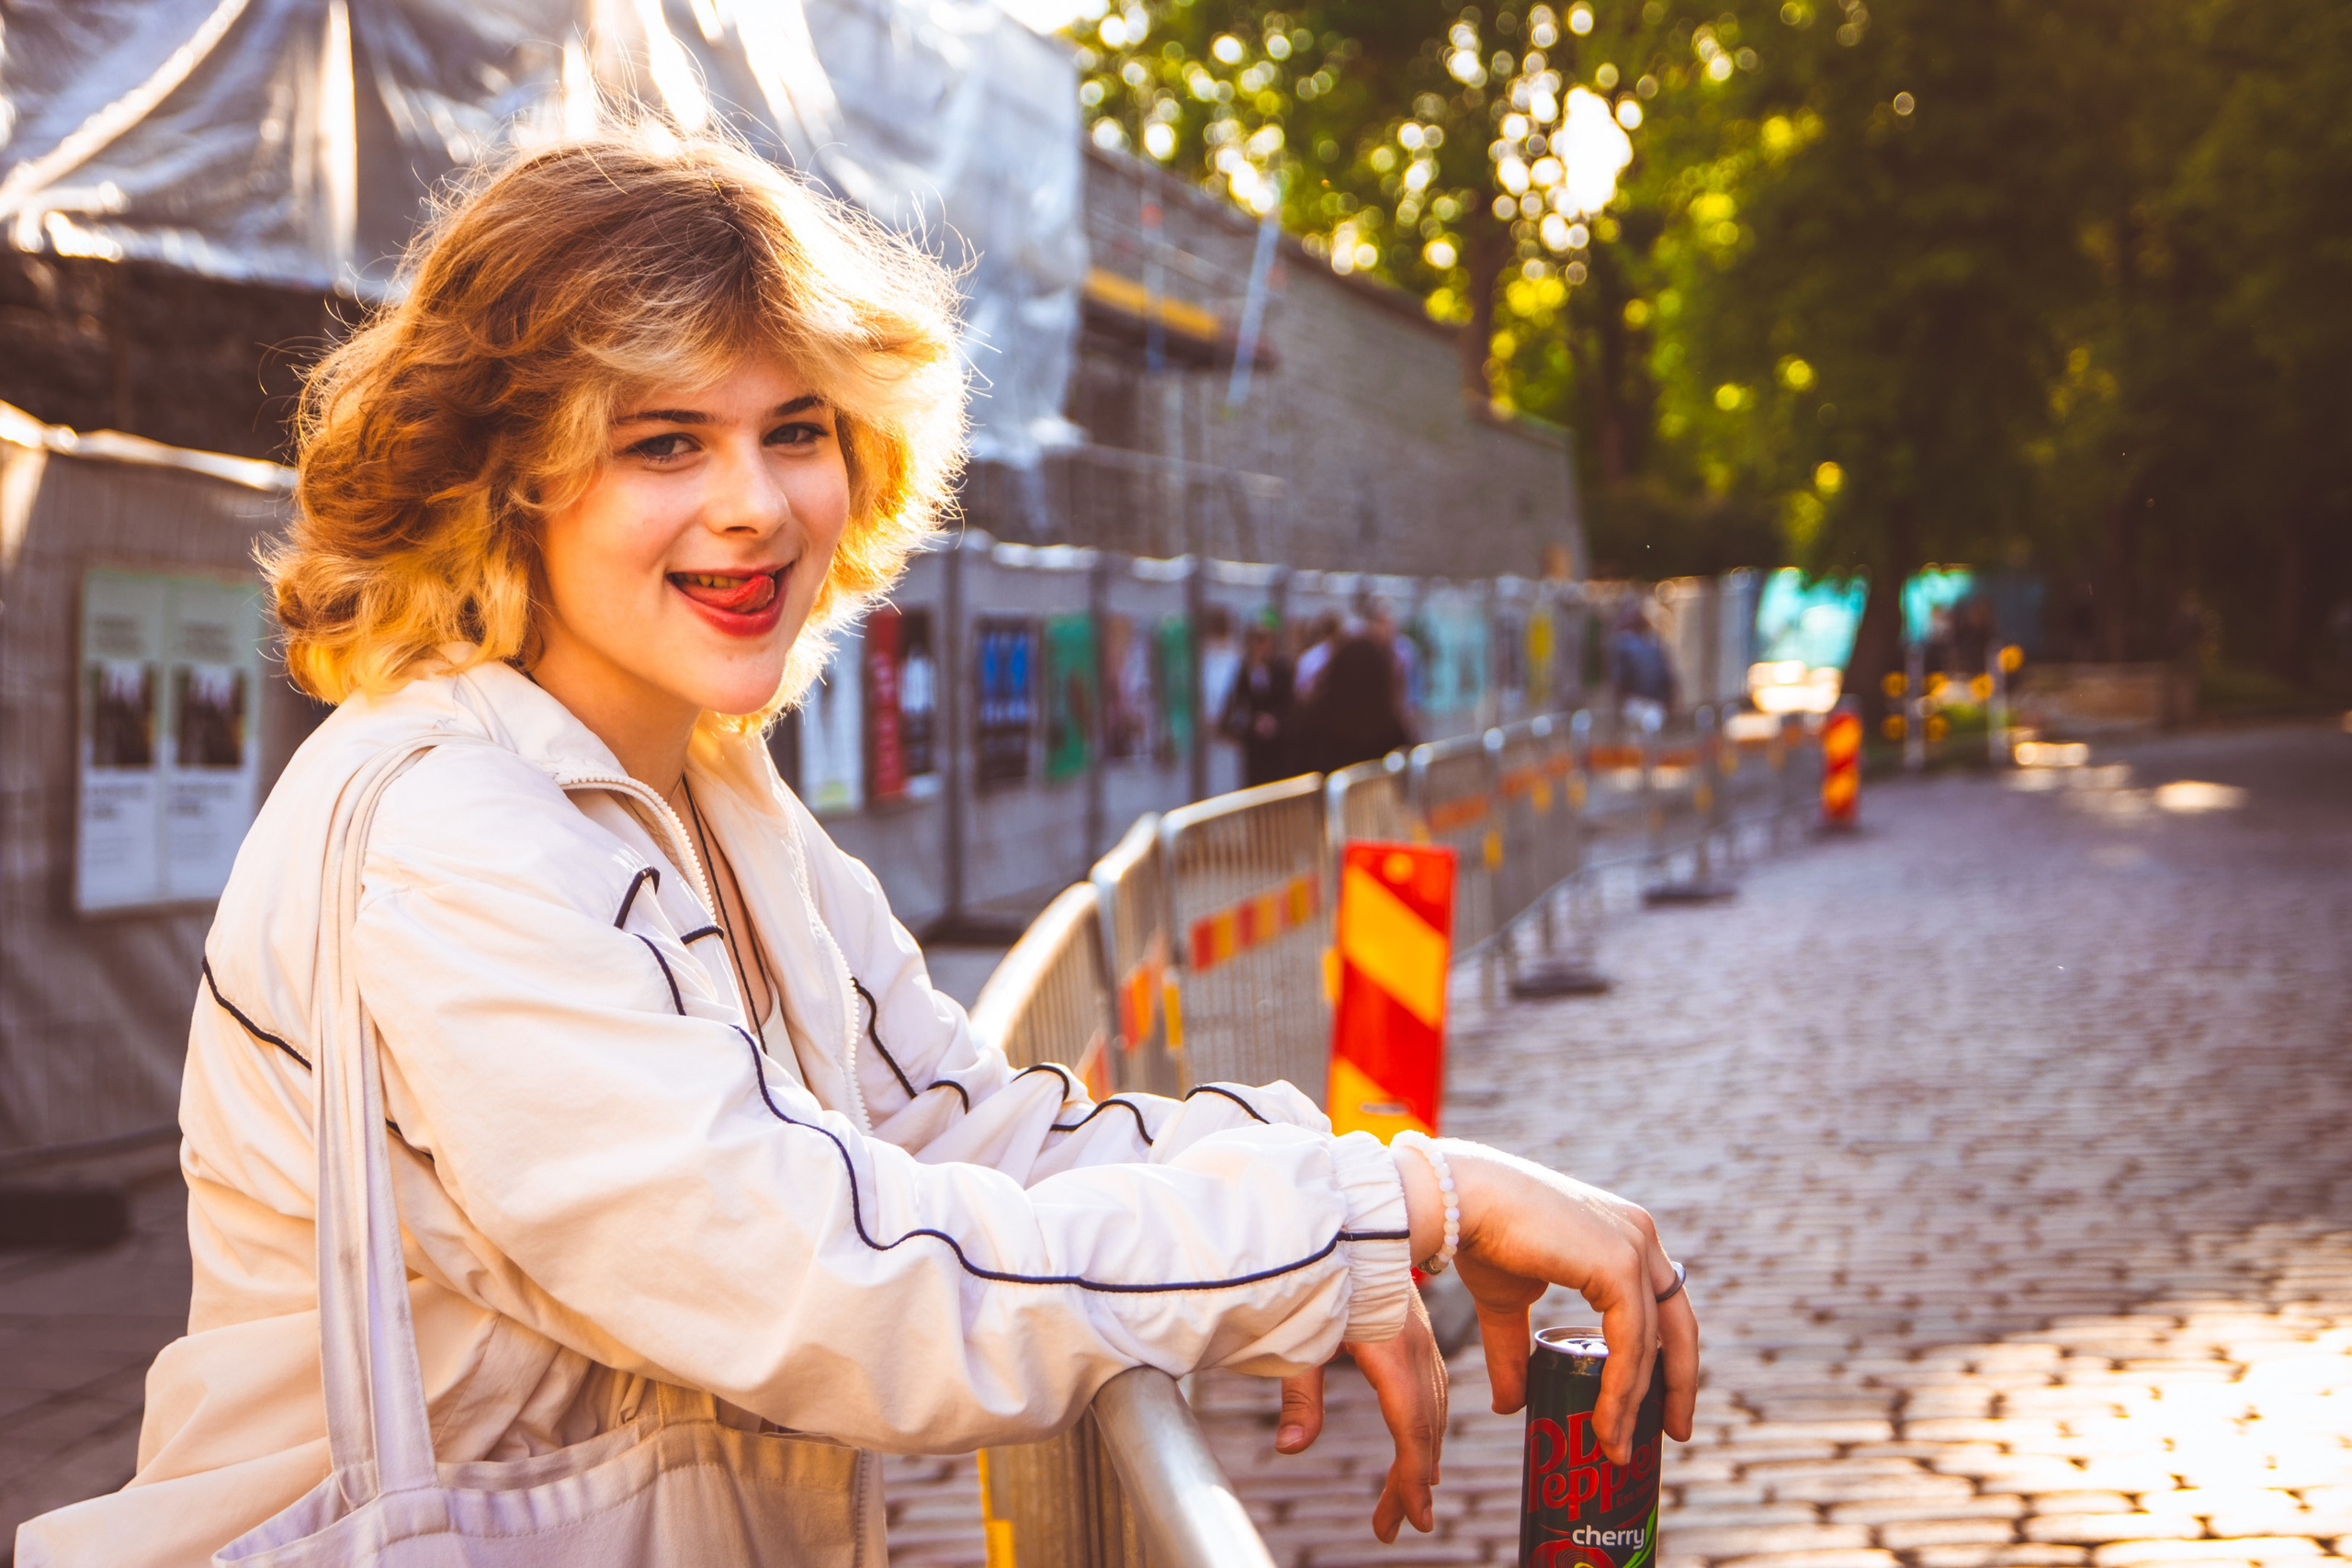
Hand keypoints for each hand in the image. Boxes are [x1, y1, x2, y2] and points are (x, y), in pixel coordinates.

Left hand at [1275, 1288, 1447, 1541]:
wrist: (1353, 1217)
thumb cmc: (1322, 1272)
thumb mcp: (1303, 1332)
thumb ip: (1299, 1392)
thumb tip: (1289, 1447)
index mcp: (1391, 1350)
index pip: (1410, 1427)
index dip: (1410, 1479)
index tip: (1411, 1518)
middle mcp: (1414, 1347)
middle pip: (1424, 1426)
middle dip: (1414, 1480)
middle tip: (1402, 1525)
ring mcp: (1419, 1338)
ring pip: (1432, 1407)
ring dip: (1423, 1454)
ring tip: (1413, 1494)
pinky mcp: (1415, 1331)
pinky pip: (1430, 1386)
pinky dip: (1428, 1421)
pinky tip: (1422, 1445)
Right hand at [1394, 1141, 1696, 1465]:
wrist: (1457, 1201)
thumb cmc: (1479, 1237)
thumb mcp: (1508, 1303)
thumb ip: (1518, 1351)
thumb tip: (1510, 1406)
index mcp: (1623, 1236)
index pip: (1664, 1305)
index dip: (1670, 1357)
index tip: (1662, 1405)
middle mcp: (1639, 1235)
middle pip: (1679, 1324)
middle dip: (1679, 1385)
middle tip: (1673, 1435)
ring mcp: (1633, 1246)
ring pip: (1650, 1342)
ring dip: (1635, 1402)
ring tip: (1616, 1448)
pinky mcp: (1618, 1262)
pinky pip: (1631, 1341)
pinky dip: (1621, 1389)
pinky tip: (1607, 1423)